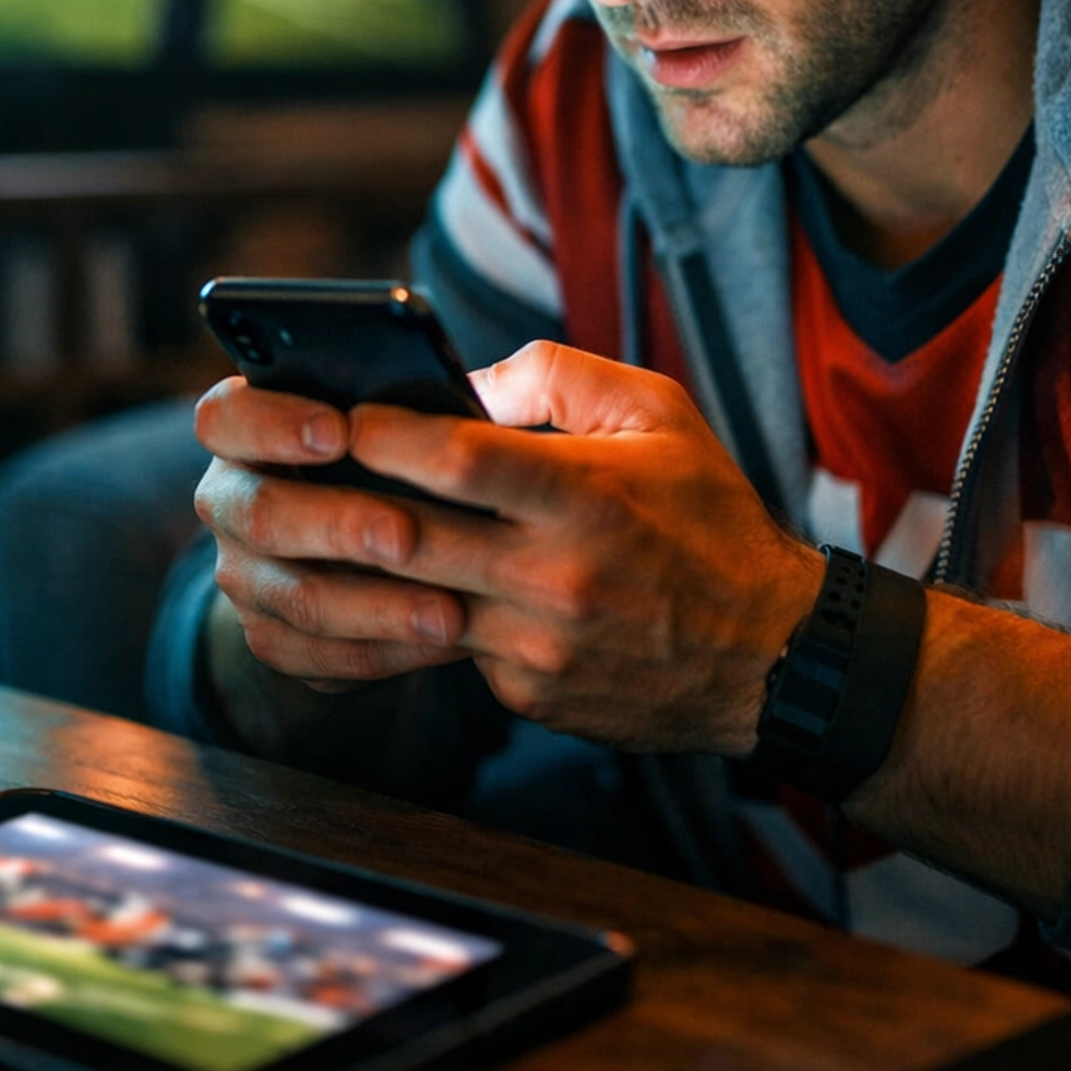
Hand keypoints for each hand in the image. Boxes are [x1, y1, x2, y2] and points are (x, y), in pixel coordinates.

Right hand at [193, 378, 470, 688]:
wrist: (382, 533)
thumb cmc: (404, 452)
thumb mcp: (408, 412)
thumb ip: (422, 397)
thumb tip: (481, 397)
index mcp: (247, 429)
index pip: (224, 417)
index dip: (272, 423)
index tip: (342, 430)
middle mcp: (231, 502)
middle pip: (259, 514)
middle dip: (339, 524)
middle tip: (407, 536)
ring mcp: (246, 576)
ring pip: (297, 599)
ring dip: (377, 606)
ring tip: (451, 611)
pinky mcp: (275, 638)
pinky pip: (321, 657)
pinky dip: (388, 651)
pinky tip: (451, 640)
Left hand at [195, 343, 821, 751]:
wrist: (769, 655)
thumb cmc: (710, 517)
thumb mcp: (658, 415)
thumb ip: (558, 376)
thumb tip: (464, 383)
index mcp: (585, 494)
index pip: (453, 457)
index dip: (380, 431)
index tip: (341, 413)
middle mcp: (555, 574)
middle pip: (407, 534)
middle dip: (342, 499)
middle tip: (301, 470)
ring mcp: (536, 644)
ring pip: (413, 599)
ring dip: (366, 565)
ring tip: (331, 526)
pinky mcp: (528, 694)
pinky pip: (451, 646)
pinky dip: (424, 612)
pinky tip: (407, 584)